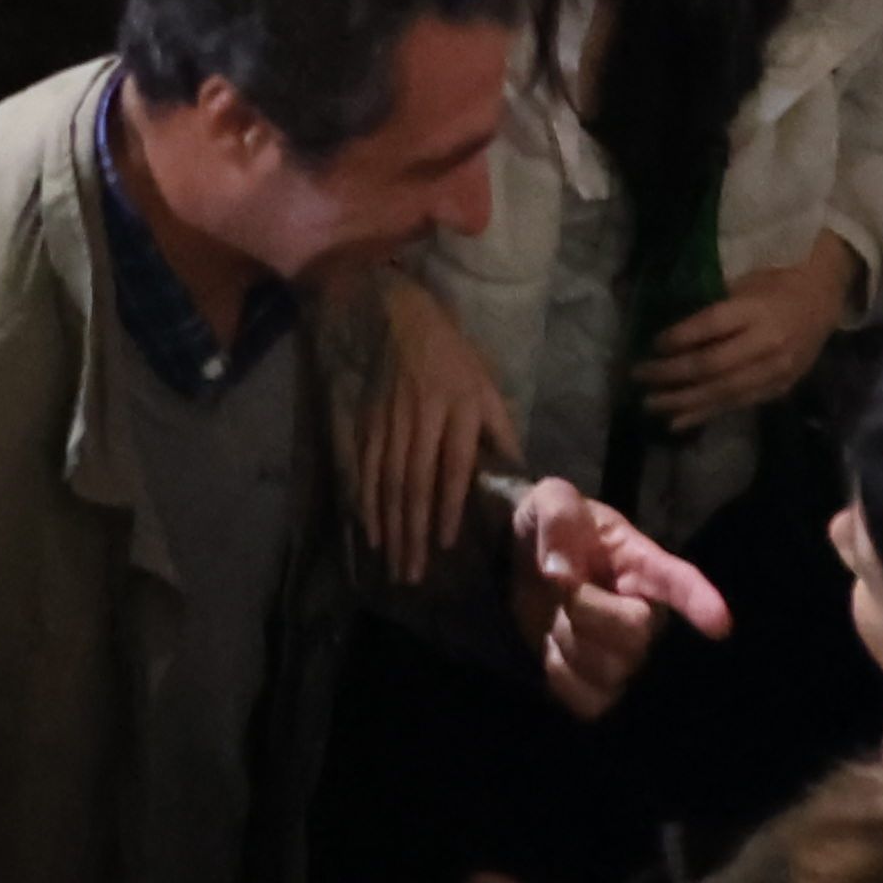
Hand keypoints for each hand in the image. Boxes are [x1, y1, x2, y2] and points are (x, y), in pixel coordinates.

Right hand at [356, 274, 520, 582]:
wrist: (389, 308)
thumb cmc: (447, 348)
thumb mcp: (483, 378)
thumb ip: (498, 425)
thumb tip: (518, 470)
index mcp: (455, 408)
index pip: (451, 467)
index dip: (448, 506)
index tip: (446, 544)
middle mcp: (420, 418)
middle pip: (415, 484)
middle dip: (414, 533)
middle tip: (414, 574)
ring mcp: (387, 421)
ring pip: (388, 482)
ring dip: (391, 527)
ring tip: (394, 563)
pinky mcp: (364, 421)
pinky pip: (364, 469)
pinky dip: (366, 503)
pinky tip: (369, 531)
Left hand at [513, 478, 729, 721]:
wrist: (522, 562)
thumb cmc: (554, 530)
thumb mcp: (550, 501)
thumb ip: (559, 518)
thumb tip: (560, 572)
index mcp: (640, 563)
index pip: (678, 581)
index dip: (699, 602)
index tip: (720, 623)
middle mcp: (643, 613)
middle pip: (634, 634)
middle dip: (586, 611)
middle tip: (563, 590)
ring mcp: (623, 655)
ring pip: (610, 672)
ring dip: (567, 643)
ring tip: (557, 616)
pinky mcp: (598, 684)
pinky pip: (589, 701)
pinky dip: (561, 677)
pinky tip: (553, 650)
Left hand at [635, 234, 855, 426]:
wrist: (825, 298)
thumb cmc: (777, 282)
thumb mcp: (746, 281)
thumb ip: (715, 307)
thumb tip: (670, 332)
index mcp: (758, 309)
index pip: (711, 327)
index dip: (678, 337)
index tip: (650, 344)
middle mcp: (768, 343)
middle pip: (712, 365)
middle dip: (671, 374)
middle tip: (638, 376)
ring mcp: (776, 371)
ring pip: (723, 392)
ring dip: (682, 401)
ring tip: (649, 405)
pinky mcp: (780, 389)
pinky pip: (738, 405)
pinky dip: (706, 414)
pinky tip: (678, 421)